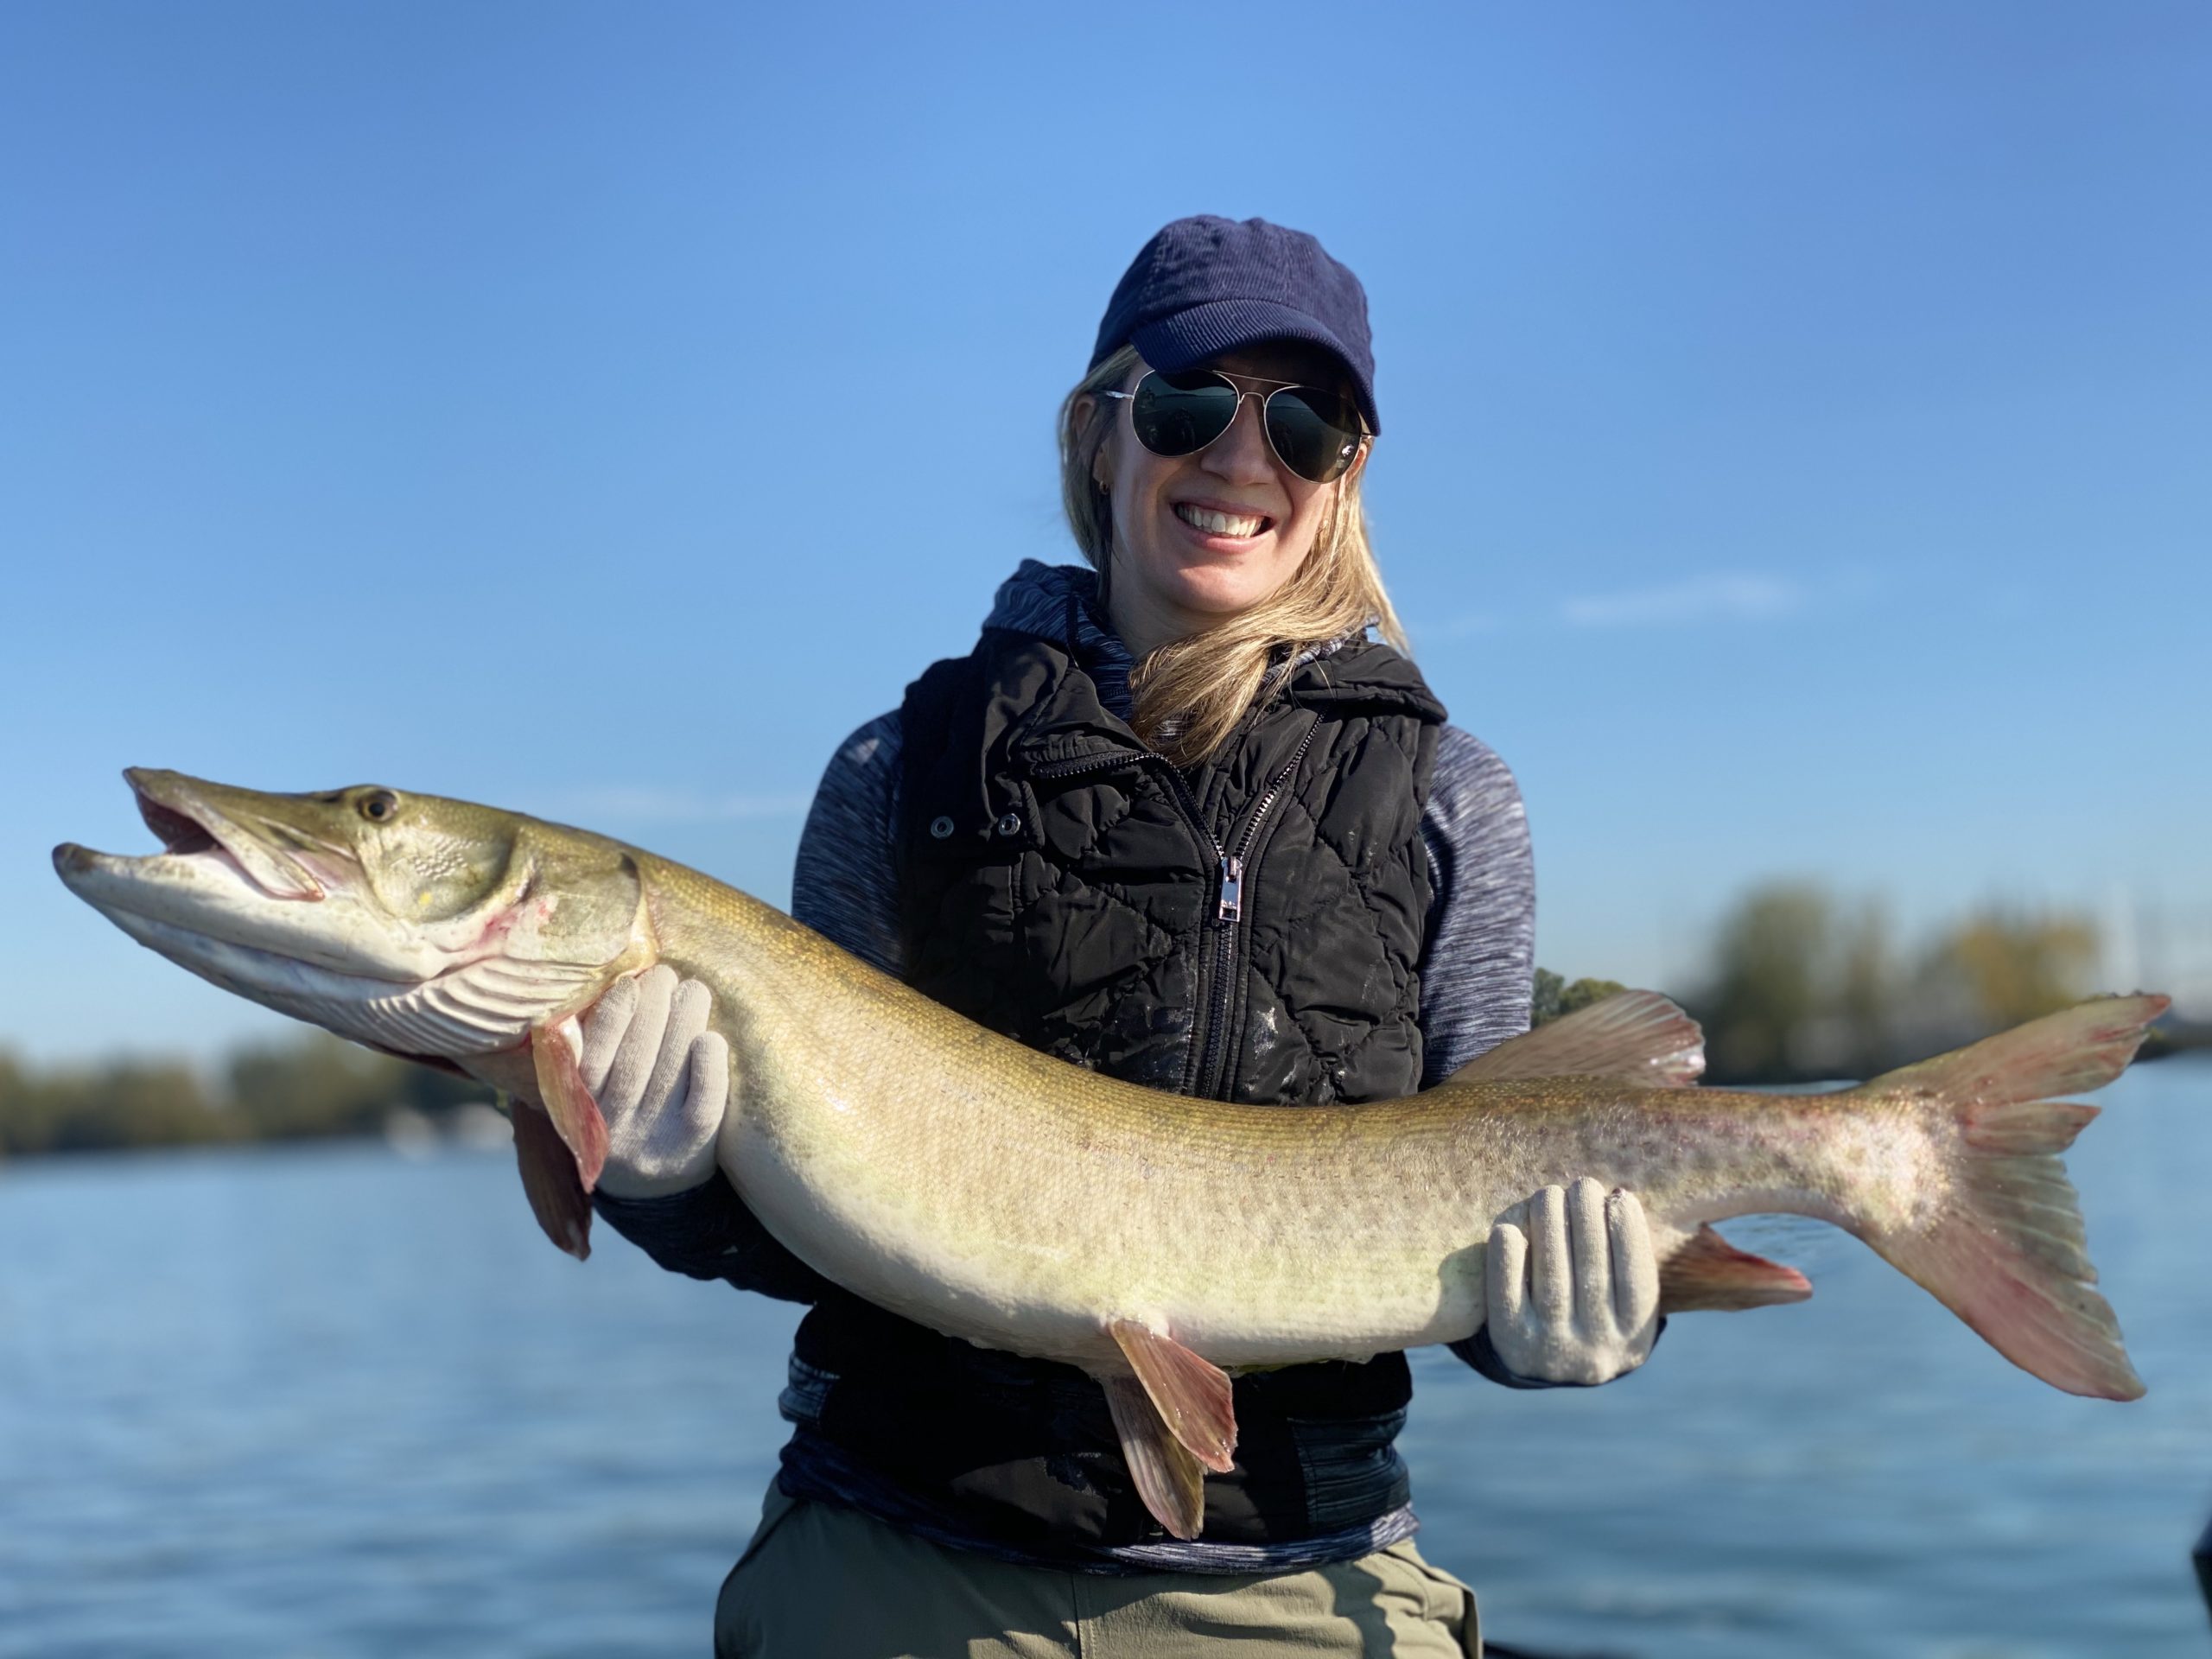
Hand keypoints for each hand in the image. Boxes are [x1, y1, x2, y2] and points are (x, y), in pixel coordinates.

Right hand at [579, 964, 730, 1198]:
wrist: (653, 1191)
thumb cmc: (622, 1118)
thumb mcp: (592, 1095)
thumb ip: (590, 1051)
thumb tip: (612, 986)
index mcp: (582, 1110)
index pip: (594, 1059)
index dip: (613, 1016)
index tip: (629, 982)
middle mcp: (615, 1128)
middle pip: (636, 1060)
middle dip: (653, 1007)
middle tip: (666, 975)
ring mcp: (655, 1140)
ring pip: (669, 1073)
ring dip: (683, 1022)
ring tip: (692, 990)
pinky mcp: (694, 1147)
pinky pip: (704, 1104)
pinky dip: (709, 1068)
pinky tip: (710, 1038)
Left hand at [1484, 1178, 1658, 1385]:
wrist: (1547, 1367)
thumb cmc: (1592, 1312)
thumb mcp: (1623, 1301)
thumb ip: (1627, 1259)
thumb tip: (1618, 1197)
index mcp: (1633, 1337)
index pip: (1636, 1279)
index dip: (1629, 1232)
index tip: (1619, 1195)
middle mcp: (1596, 1347)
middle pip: (1592, 1271)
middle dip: (1587, 1218)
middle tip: (1582, 1185)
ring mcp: (1552, 1347)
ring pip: (1551, 1277)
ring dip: (1549, 1225)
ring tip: (1549, 1194)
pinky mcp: (1512, 1342)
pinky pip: (1507, 1295)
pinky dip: (1507, 1258)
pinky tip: (1508, 1229)